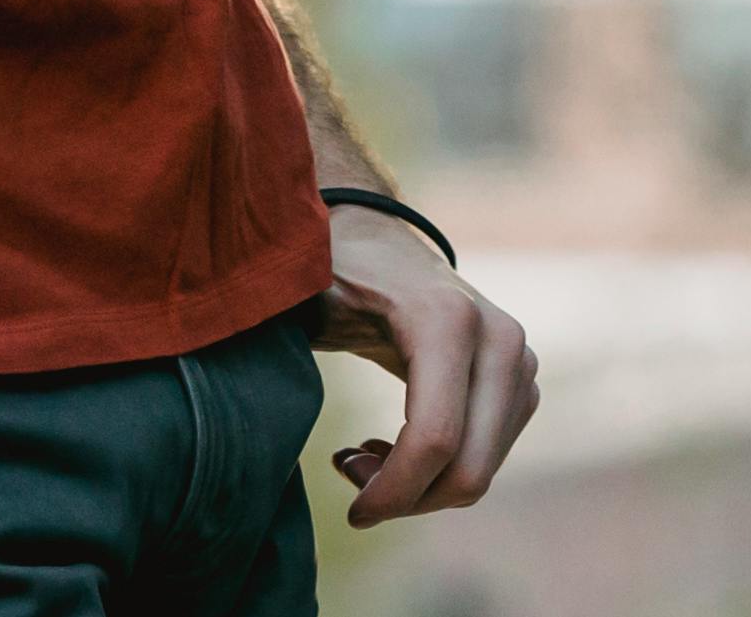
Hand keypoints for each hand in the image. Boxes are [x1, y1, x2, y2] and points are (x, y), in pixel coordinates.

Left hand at [309, 205, 540, 525]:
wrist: (379, 239)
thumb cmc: (333, 273)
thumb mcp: (304, 298)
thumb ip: (278, 328)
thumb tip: (230, 361)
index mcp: (446, 320)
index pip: (434, 439)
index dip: (391, 493)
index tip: (350, 511)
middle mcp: (498, 340)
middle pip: (467, 470)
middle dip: (406, 498)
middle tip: (350, 475)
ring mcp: (518, 361)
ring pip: (479, 472)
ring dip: (420, 488)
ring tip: (363, 456)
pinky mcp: (520, 381)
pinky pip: (488, 459)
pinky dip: (441, 472)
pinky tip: (392, 447)